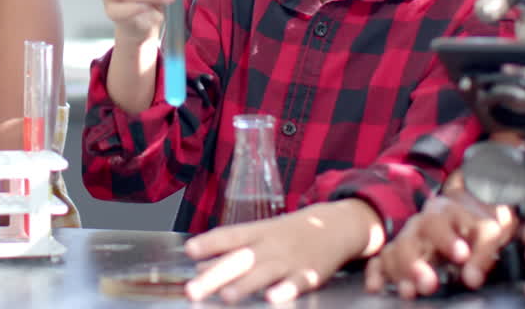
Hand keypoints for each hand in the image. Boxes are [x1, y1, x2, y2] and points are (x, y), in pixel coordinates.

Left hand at [184, 201, 378, 303]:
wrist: (336, 226)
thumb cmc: (288, 234)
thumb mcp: (259, 234)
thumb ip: (229, 249)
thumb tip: (197, 265)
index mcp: (257, 232)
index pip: (229, 236)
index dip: (209, 243)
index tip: (189, 250)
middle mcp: (270, 245)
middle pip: (240, 259)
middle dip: (215, 275)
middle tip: (193, 289)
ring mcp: (290, 260)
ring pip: (264, 272)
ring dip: (245, 285)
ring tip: (226, 297)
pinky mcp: (310, 274)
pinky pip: (297, 283)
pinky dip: (286, 291)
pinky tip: (272, 299)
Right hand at [364, 190, 516, 296]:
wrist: (469, 217)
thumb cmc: (478, 224)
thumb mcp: (491, 230)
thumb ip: (483, 252)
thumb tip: (471, 279)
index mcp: (443, 213)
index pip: (439, 223)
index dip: (447, 239)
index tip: (461, 256)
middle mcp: (420, 225)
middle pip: (409, 240)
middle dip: (415, 264)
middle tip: (428, 284)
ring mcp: (407, 240)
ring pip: (394, 252)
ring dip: (399, 272)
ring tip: (408, 292)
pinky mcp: (398, 255)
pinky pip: (380, 262)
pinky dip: (376, 274)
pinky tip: (376, 287)